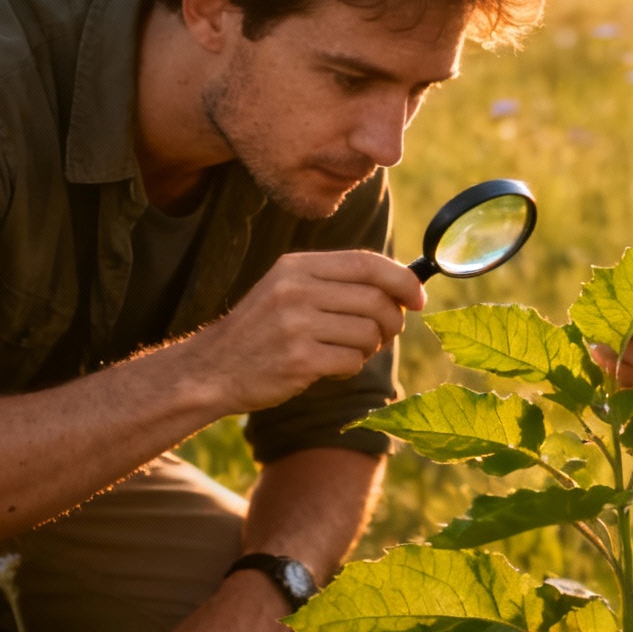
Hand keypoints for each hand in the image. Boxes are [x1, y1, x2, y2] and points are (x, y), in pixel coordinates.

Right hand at [194, 250, 424, 414]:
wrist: (213, 368)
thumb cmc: (263, 330)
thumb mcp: (288, 288)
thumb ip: (337, 281)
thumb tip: (403, 285)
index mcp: (297, 266)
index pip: (367, 263)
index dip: (402, 280)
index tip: (418, 298)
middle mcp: (296, 290)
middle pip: (376, 300)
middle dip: (392, 321)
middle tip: (384, 334)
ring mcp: (296, 325)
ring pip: (369, 333)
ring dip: (370, 347)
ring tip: (348, 350)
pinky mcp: (299, 360)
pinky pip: (352, 361)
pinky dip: (351, 367)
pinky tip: (331, 366)